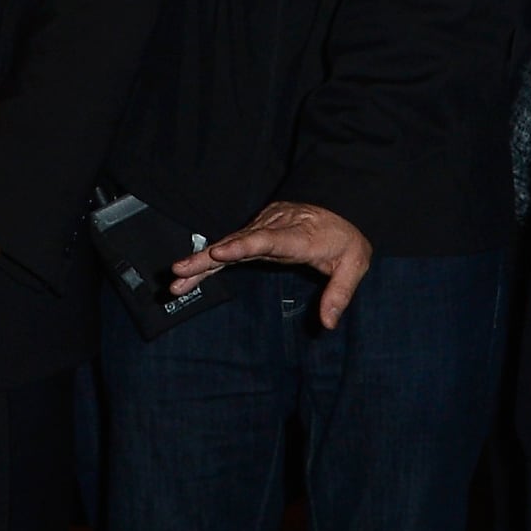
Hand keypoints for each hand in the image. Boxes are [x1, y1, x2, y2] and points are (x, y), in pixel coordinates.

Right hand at [173, 198, 372, 329]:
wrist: (337, 206)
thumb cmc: (345, 239)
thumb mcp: (355, 264)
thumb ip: (340, 293)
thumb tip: (328, 324)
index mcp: (298, 236)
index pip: (268, 240)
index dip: (242, 246)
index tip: (220, 253)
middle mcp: (273, 229)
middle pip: (236, 243)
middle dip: (207, 257)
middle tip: (180, 270)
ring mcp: (260, 229)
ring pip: (226, 245)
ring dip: (199, 262)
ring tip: (175, 278)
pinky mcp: (253, 234)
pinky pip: (227, 248)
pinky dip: (206, 261)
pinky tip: (186, 274)